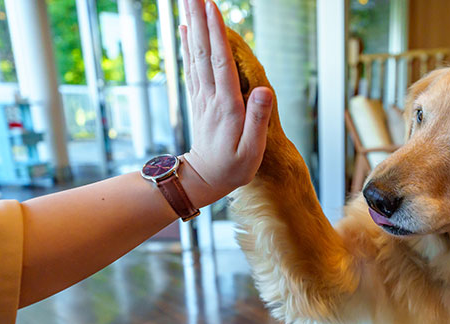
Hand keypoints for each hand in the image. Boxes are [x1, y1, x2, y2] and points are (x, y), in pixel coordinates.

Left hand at [179, 0, 272, 206]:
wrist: (204, 179)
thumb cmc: (233, 167)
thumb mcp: (252, 150)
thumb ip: (258, 119)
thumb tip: (265, 89)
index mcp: (227, 106)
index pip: (221, 62)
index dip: (217, 34)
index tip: (212, 7)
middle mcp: (211, 96)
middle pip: (203, 51)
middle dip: (200, 20)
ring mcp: (202, 96)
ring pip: (195, 54)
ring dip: (191, 25)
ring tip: (189, 1)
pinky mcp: (198, 99)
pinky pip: (191, 66)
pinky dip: (187, 44)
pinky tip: (184, 28)